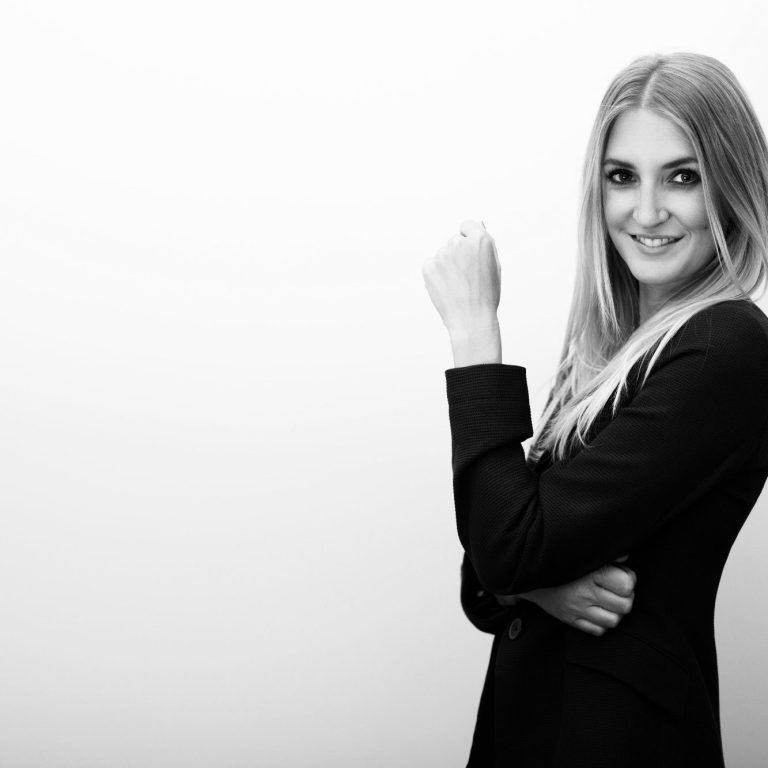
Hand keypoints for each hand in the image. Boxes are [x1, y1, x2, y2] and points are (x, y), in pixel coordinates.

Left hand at [421, 220, 500, 334]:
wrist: (471, 319)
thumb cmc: (487, 294)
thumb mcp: (494, 265)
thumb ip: (485, 243)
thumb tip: (478, 224)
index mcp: (480, 240)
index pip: (467, 225)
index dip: (469, 239)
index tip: (470, 253)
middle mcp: (459, 243)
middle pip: (455, 240)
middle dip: (459, 254)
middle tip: (467, 277)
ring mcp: (442, 254)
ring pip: (443, 254)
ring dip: (448, 265)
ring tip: (458, 285)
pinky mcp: (428, 266)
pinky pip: (432, 265)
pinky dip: (437, 274)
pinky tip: (447, 288)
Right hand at [496, 556, 636, 636]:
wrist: (528, 571)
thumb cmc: (560, 560)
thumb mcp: (583, 553)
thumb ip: (605, 554)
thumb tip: (625, 557)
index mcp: (590, 573)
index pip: (626, 584)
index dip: (628, 580)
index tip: (621, 574)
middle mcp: (585, 593)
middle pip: (624, 605)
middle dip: (625, 598)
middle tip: (617, 590)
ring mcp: (577, 609)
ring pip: (613, 621)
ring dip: (614, 612)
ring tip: (607, 602)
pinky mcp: (569, 620)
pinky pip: (597, 631)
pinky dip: (600, 623)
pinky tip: (595, 611)